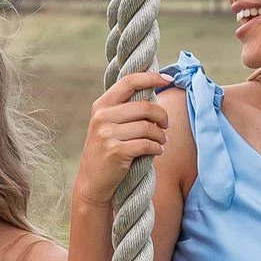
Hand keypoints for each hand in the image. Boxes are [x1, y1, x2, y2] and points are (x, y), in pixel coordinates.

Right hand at [71, 68, 176, 218]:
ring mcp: (107, 134)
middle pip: (145, 107)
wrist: (92, 182)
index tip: (169, 80)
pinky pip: (147, 144)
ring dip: (161, 136)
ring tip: (162, 142)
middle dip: (162, 117)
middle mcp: (102, 117)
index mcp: (101, 105)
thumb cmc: (107, 150)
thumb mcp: (108, 124)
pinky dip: (157, 148)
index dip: (151, 78)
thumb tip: (155, 90)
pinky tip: (157, 151)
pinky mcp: (116, 151)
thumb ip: (125, 109)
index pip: (129, 82)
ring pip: (148, 128)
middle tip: (166, 126)